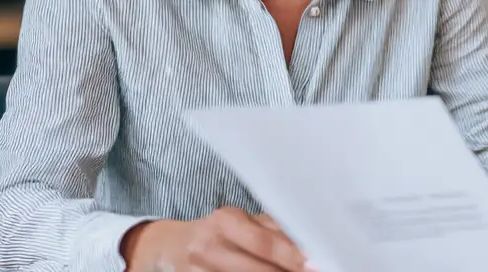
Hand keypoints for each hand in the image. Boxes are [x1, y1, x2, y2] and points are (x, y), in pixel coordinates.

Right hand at [122, 207, 310, 271]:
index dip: (294, 256)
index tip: (316, 264)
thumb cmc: (217, 233)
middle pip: (259, 268)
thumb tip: (310, 244)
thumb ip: (271, 230)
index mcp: (227, 221)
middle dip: (289, 271)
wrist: (170, 247)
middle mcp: (212, 245)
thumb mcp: (240, 224)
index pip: (267, 241)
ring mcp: (202, 270)